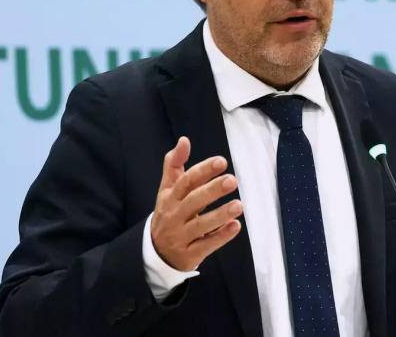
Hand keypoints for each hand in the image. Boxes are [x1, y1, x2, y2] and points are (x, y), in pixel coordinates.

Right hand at [150, 137, 243, 271]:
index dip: (203, 170)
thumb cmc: (169, 213)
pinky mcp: (189, 254)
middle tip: (232, 180)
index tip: (222, 162)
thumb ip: (174, 164)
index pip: (186, 181)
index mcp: (169, 197)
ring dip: (220, 214)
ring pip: (200, 225)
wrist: (156, 251)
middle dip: (212, 190)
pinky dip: (221, 236)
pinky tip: (236, 226)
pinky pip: (206, 245)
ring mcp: (180, 236)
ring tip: (239, 205)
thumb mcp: (167, 189)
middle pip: (193, 201)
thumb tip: (184, 140)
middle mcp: (174, 215)